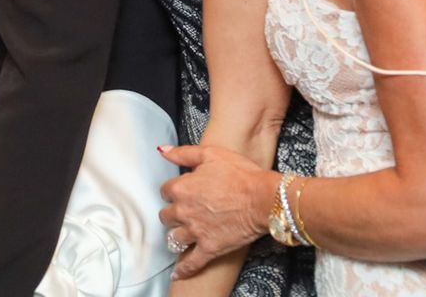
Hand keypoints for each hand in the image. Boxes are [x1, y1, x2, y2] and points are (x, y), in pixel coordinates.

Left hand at [158, 143, 275, 278]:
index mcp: (182, 188)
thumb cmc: (241, 174)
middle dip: (173, 213)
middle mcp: (184, 211)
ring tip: (182, 235)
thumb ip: (183, 154)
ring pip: (175, 238)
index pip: (165, 191)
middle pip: (166, 216)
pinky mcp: (209, 248)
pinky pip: (191, 262)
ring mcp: (196, 231)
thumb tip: (162, 152)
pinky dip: (184, 269)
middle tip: (183, 212)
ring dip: (177, 236)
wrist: (263, 198)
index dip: (173, 190)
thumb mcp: (211, 154)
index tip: (181, 191)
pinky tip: (178, 273)